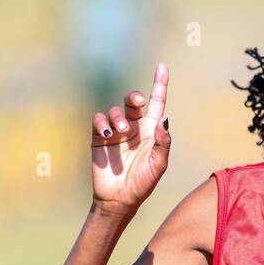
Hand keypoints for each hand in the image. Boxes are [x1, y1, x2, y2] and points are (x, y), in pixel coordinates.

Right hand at [90, 62, 171, 216]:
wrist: (119, 199)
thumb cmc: (143, 183)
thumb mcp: (158, 165)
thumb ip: (163, 143)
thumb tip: (164, 118)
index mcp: (151, 130)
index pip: (157, 102)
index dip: (160, 84)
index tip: (162, 66)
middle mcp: (134, 127)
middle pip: (134, 101)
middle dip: (135, 97)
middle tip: (138, 103)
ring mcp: (116, 131)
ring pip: (116, 110)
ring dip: (118, 117)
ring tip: (121, 133)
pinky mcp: (99, 137)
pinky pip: (99, 119)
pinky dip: (102, 122)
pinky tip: (106, 133)